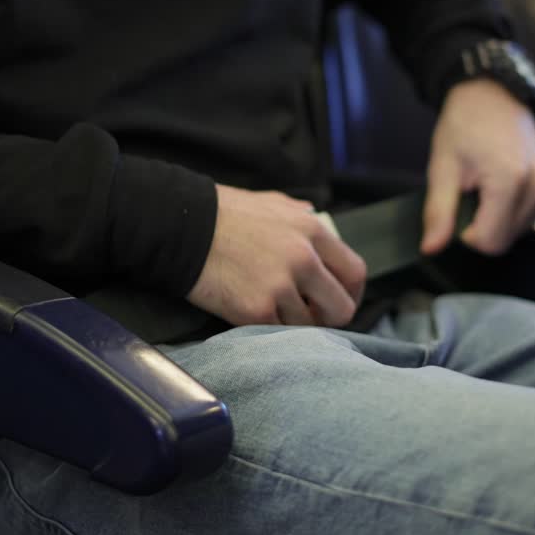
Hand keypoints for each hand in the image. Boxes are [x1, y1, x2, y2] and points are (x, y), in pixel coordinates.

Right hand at [187, 185, 366, 326]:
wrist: (180, 225)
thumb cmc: (222, 212)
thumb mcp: (269, 202)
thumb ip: (298, 212)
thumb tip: (314, 215)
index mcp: (311, 230)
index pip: (355, 272)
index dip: (351, 293)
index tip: (339, 299)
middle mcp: (303, 259)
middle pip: (342, 308)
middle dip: (329, 317)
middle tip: (311, 316)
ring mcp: (280, 287)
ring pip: (308, 327)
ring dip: (294, 324)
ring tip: (273, 310)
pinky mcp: (255, 310)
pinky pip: (276, 333)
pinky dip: (268, 328)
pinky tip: (253, 313)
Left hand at [421, 79, 534, 255]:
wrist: (492, 94)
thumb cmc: (465, 124)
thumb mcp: (442, 167)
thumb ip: (438, 212)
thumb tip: (431, 248)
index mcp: (511, 180)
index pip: (490, 242)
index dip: (466, 234)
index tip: (458, 207)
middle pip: (505, 240)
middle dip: (482, 226)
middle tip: (471, 192)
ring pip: (516, 232)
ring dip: (496, 219)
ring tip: (485, 185)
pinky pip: (527, 218)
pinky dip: (509, 211)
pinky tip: (500, 185)